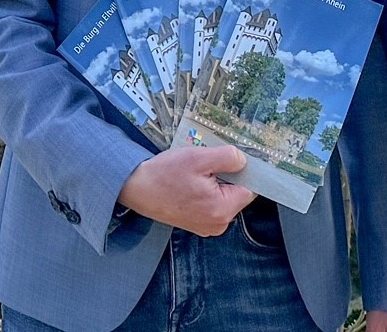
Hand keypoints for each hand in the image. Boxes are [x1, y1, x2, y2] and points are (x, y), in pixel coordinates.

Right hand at [118, 144, 254, 236]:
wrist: (137, 189)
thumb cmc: (164, 175)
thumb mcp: (198, 158)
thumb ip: (227, 158)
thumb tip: (244, 161)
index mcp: (221, 210)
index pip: (249, 189)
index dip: (242, 172)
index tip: (229, 161)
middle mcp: (218, 224)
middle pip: (237, 194)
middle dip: (226, 177)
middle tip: (205, 166)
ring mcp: (208, 227)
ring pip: (224, 198)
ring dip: (215, 184)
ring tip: (195, 175)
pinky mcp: (198, 224)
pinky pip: (212, 204)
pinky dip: (206, 192)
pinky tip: (191, 184)